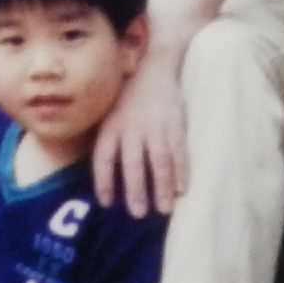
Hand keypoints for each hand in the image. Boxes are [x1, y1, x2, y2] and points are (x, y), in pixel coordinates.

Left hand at [91, 57, 185, 214]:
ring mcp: (156, 127)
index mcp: (111, 126)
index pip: (103, 157)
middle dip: (136, 190)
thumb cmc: (126, 99)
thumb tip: (101, 176)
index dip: (103, 180)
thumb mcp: (107, 114)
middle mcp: (132, 128)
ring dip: (162, 187)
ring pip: (159, 161)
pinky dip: (182, 172)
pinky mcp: (175, 126)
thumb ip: (105, 141)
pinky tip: (181, 189)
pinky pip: (179, 152)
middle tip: (138, 213)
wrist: (154, 69)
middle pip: (133, 163)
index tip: (106, 202)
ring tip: (164, 209)